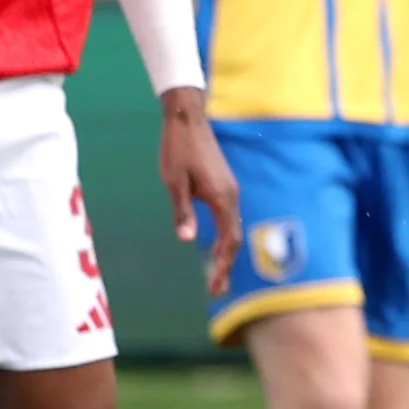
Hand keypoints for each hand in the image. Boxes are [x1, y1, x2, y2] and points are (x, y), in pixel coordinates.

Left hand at [158, 87, 241, 299]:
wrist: (188, 119)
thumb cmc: (178, 149)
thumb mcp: (174, 182)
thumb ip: (183, 211)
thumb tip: (186, 240)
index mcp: (222, 197)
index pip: (228, 240)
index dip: (222, 265)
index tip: (213, 285)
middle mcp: (231, 196)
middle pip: (234, 238)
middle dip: (226, 265)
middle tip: (216, 289)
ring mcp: (230, 190)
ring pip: (232, 228)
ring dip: (225, 252)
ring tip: (216, 273)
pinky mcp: (224, 185)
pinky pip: (229, 218)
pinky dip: (223, 237)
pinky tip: (213, 245)